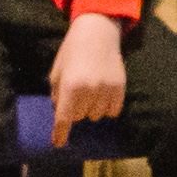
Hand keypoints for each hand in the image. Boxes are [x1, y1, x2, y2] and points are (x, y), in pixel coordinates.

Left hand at [49, 11, 130, 133]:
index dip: (60, 132)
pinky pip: (113, 111)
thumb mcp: (57, 71)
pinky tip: (103, 93)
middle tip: (76, 92)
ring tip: (90, 90)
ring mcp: (106, 90)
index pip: (64, 117)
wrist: (98, 33)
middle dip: (76, 109)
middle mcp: (89, 90)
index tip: (59, 143)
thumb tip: (61, 113)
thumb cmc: (73, 51)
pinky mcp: (120, 88)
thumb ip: (56, 93)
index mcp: (70, 85)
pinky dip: (107, 107)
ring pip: (96, 115)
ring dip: (91, 108)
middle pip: (80, 117)